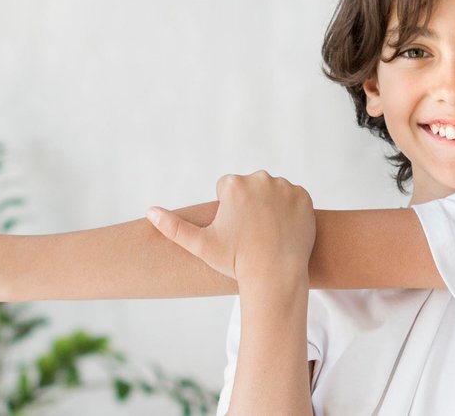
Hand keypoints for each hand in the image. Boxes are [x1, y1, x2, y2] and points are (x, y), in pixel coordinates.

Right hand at [147, 171, 313, 287]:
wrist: (275, 274)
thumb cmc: (235, 261)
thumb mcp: (201, 245)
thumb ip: (174, 227)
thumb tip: (149, 211)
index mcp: (233, 185)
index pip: (227, 188)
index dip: (228, 209)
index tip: (233, 228)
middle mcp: (260, 179)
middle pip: (250, 187)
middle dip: (249, 204)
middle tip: (251, 232)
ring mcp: (285, 186)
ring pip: (272, 191)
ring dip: (270, 204)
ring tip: (267, 231)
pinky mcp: (304, 195)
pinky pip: (294, 198)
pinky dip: (290, 209)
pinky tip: (284, 228)